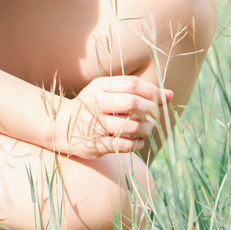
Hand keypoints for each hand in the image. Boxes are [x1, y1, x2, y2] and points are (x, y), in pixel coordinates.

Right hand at [52, 75, 173, 158]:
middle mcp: (96, 104)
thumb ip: (138, 92)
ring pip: (131, 126)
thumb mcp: (109, 91)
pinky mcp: (96, 144)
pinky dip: (138, 143)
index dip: (152, 91)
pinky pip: (125, 145)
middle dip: (151, 110)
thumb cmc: (93, 105)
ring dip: (147, 129)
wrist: (60, 125)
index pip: (132, 84)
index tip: (162, 98)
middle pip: (133, 103)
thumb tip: (170, 95)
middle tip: (155, 116)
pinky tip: (139, 140)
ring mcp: (95, 125)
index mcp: (100, 86)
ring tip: (148, 129)